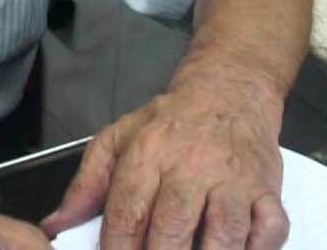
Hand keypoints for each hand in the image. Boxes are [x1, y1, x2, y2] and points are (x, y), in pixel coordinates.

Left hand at [40, 77, 288, 249]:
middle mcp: (190, 166)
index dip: (118, 249)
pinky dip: (257, 249)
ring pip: (224, 233)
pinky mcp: (267, 190)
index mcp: (147, 154)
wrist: (227, 92)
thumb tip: (56, 225)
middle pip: (173, 228)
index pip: (127, 212)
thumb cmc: (169, 123)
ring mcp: (233, 179)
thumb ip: (86, 185)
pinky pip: (269, 230)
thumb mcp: (118, 140)